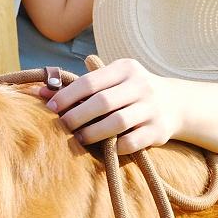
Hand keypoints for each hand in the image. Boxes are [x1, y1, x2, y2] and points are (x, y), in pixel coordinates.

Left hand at [44, 55, 181, 156]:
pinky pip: (132, 141)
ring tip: (79, 138)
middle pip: (102, 102)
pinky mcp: (158, 131)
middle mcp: (141, 86)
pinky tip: (106, 148)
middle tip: (62, 126)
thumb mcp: (113, 79)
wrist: (177, 103)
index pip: (91, 81)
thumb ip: (82, 86)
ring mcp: (152, 108)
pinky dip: (116, 146)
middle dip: (77, 116)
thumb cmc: (131, 92)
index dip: (68, 95)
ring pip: (117, 122)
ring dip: (93, 133)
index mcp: (126, 69)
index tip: (51, 107)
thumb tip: (41, 91)